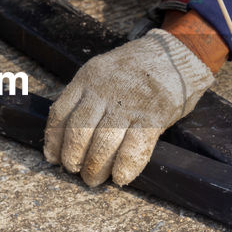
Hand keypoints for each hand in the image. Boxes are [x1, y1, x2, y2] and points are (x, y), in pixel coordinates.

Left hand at [44, 28, 215, 186]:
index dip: (54, 140)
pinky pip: (135, 147)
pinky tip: (120, 177)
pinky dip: (125, 166)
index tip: (53, 157)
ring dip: (95, 167)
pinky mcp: (153, 115)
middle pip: (79, 131)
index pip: (61, 112)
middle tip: (75, 171)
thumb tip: (67, 134)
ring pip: (103, 142)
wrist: (178, 53)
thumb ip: (87, 96)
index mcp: (89, 77)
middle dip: (73, 158)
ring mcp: (129, 103)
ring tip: (93, 179)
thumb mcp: (104, 71)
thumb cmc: (138, 68)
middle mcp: (105, 89)